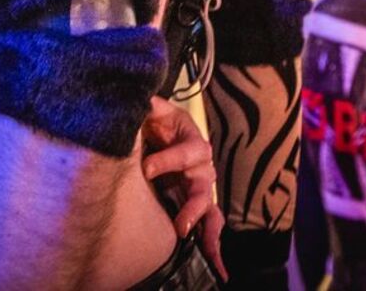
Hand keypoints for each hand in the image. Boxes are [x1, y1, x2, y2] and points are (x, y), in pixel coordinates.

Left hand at [140, 96, 226, 281]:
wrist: (154, 132)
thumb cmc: (155, 120)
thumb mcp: (153, 108)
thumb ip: (151, 104)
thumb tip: (146, 97)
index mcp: (192, 141)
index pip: (188, 151)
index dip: (169, 160)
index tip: (147, 168)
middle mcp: (201, 167)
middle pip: (204, 186)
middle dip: (193, 206)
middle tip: (181, 224)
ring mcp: (200, 188)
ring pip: (210, 210)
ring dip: (207, 230)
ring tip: (206, 251)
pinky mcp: (195, 205)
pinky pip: (209, 226)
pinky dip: (214, 247)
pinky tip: (219, 269)